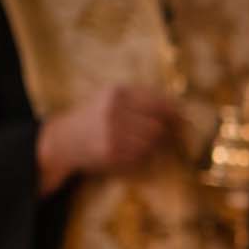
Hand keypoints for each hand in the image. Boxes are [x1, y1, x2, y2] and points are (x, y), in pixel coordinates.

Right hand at [36, 85, 181, 193]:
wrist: (63, 139)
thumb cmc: (95, 116)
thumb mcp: (112, 97)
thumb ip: (143, 98)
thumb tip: (182, 111)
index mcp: (117, 92)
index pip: (160, 102)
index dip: (177, 113)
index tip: (185, 120)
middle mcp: (115, 110)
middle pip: (159, 125)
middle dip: (166, 132)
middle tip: (167, 136)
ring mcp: (112, 132)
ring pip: (152, 142)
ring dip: (152, 144)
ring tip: (137, 141)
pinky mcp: (111, 153)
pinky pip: (141, 156)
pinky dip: (140, 155)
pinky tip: (127, 150)